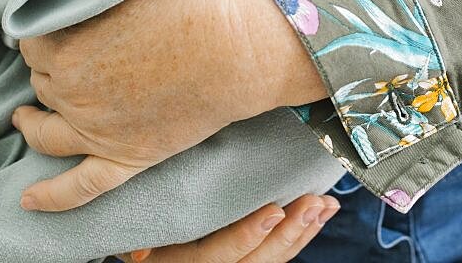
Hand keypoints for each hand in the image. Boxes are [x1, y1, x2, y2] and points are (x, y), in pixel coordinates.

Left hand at [15, 0, 325, 210]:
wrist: (236, 46)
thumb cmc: (190, 5)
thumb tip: (70, 4)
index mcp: (67, 47)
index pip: (34, 41)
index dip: (45, 32)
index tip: (59, 26)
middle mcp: (73, 92)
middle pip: (41, 81)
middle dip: (49, 68)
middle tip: (69, 55)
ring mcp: (98, 131)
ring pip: (46, 131)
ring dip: (33, 121)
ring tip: (28, 115)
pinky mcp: (127, 157)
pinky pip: (79, 187)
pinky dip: (51, 196)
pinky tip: (29, 197)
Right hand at [115, 196, 339, 262]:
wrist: (151, 244)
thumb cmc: (139, 221)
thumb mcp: (136, 225)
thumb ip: (145, 230)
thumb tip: (140, 249)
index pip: (215, 256)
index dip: (246, 236)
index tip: (274, 210)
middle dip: (287, 235)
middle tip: (312, 203)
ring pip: (270, 262)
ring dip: (302, 234)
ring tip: (325, 205)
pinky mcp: (244, 262)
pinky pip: (275, 258)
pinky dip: (300, 236)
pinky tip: (319, 215)